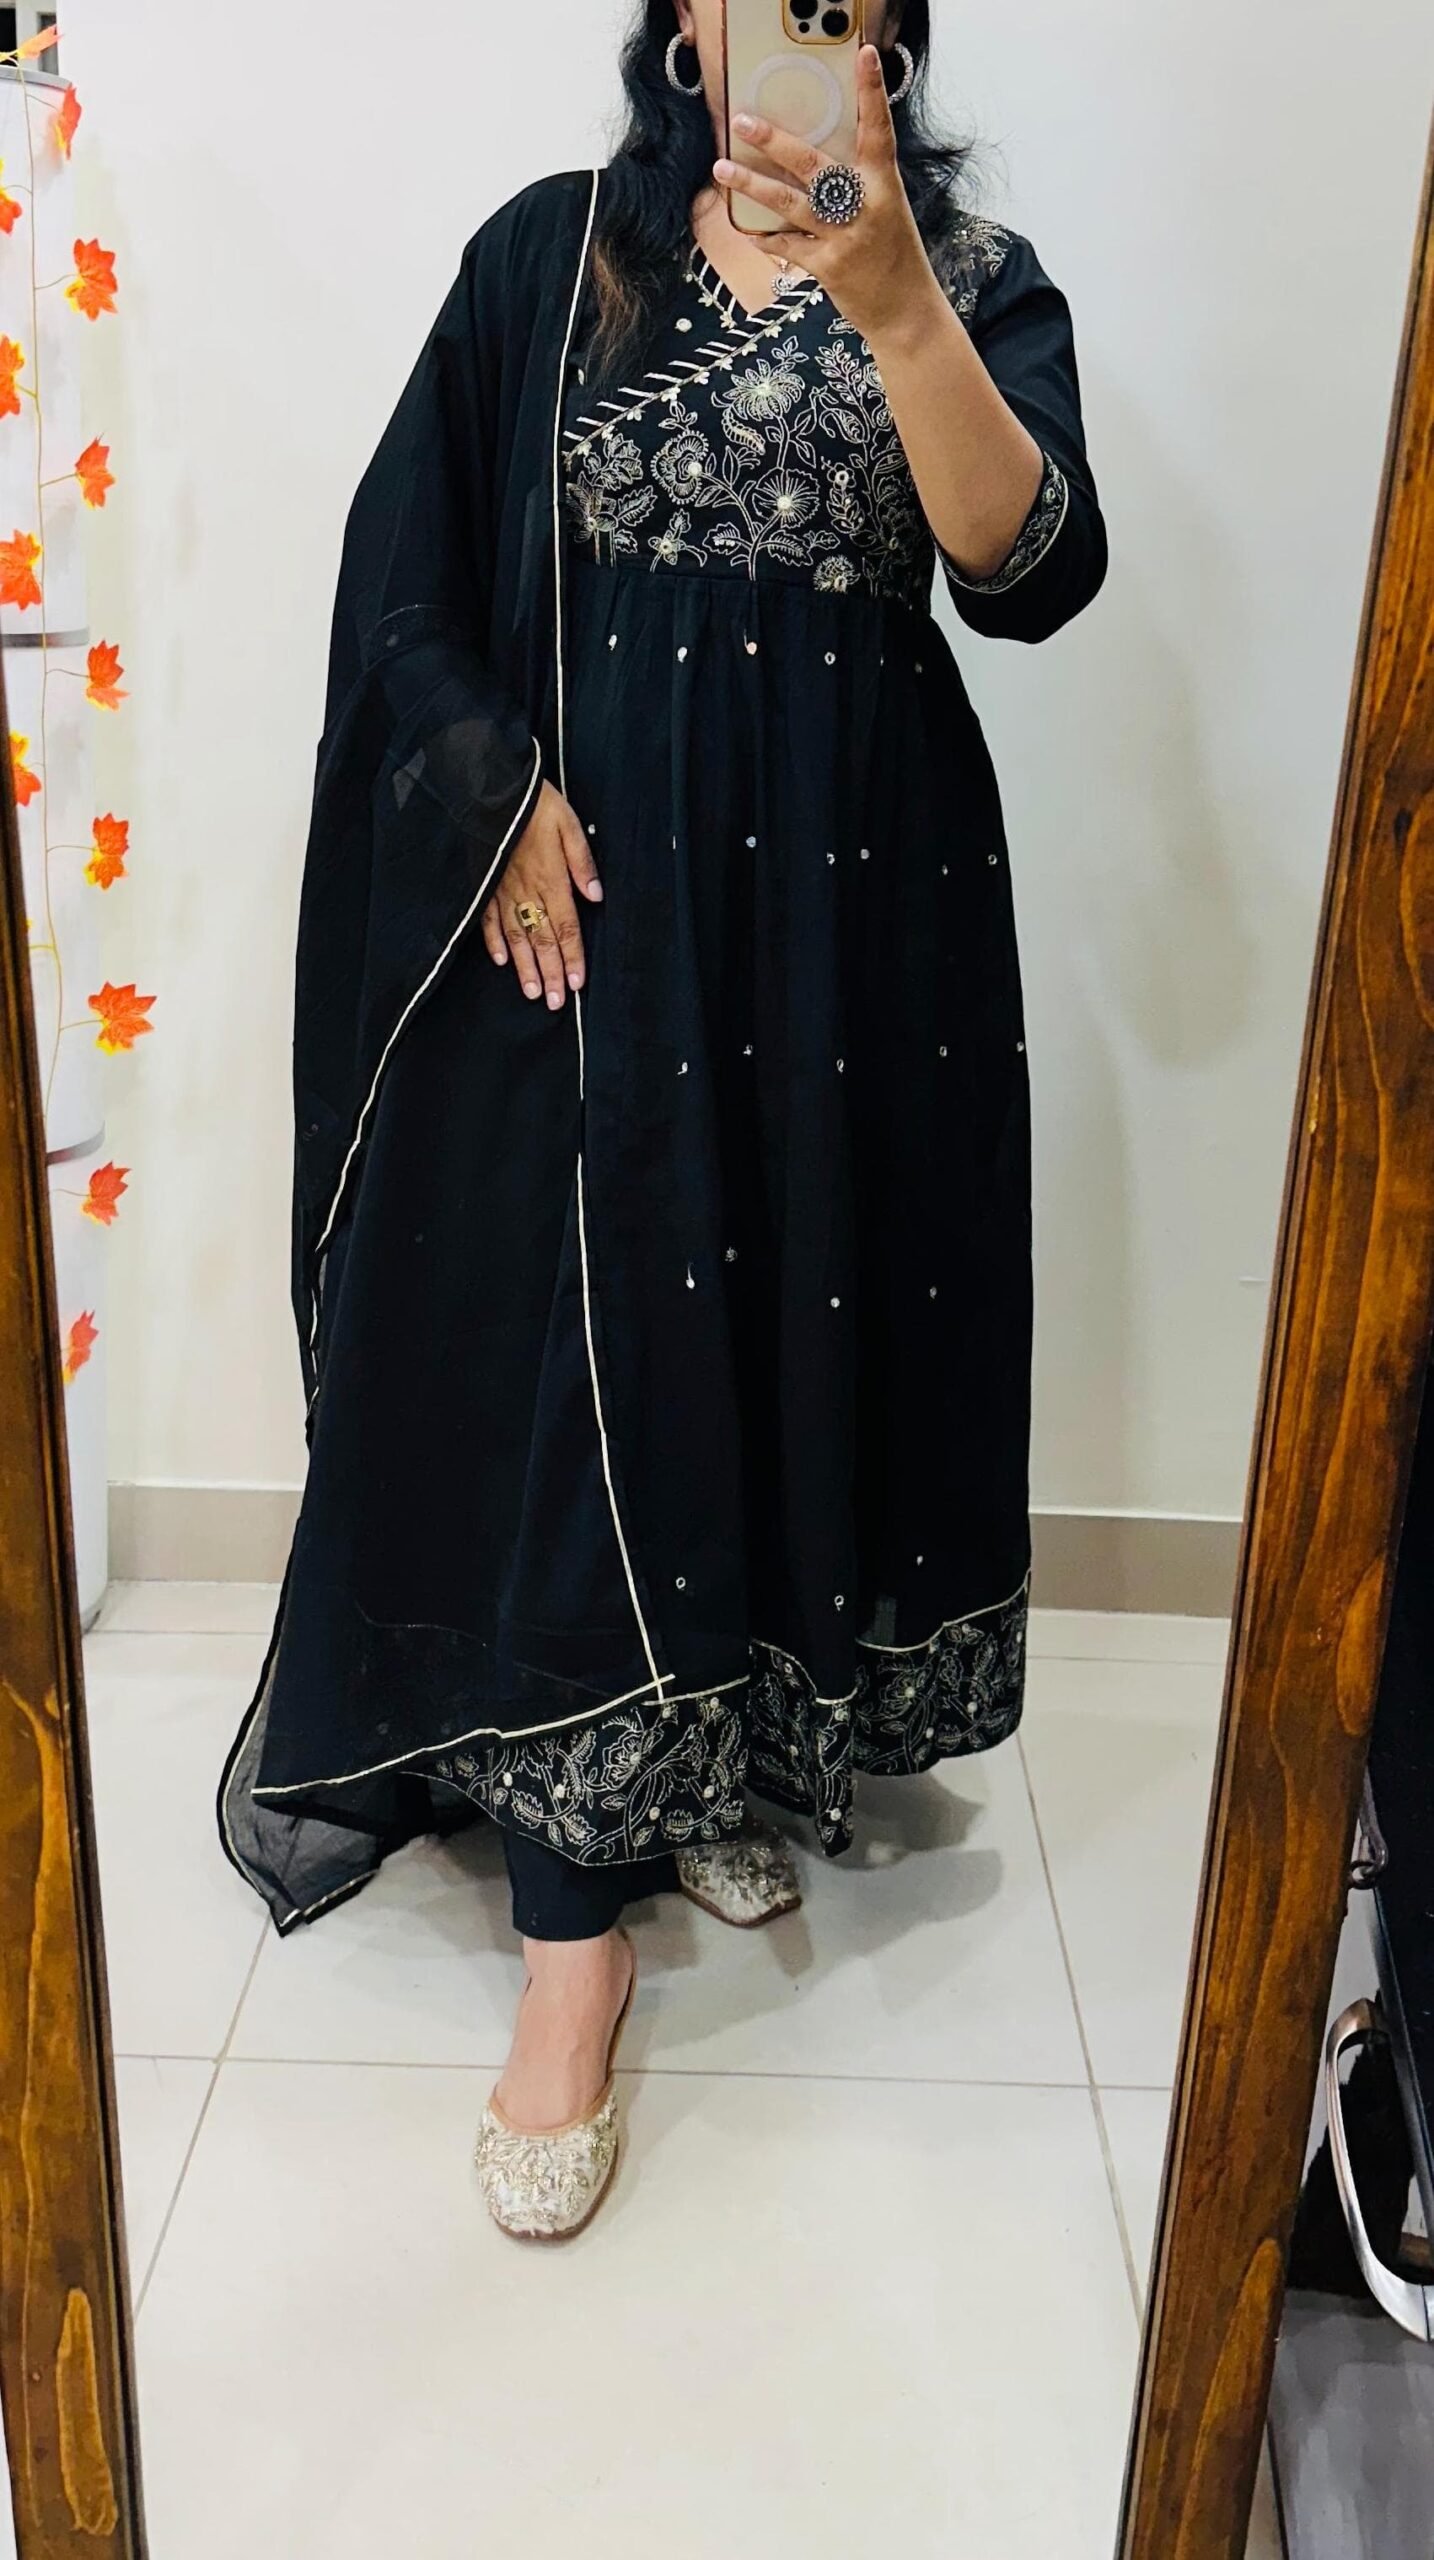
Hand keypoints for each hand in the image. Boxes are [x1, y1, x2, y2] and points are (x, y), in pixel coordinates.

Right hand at [481, 779, 601, 1008]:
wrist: (491, 787)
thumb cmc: (535, 803)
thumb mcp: (568, 823)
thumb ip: (582, 861)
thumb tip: (596, 896)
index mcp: (551, 878)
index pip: (566, 927)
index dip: (572, 957)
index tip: (576, 984)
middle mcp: (526, 891)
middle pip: (542, 940)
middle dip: (550, 973)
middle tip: (554, 1003)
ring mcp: (502, 891)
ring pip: (516, 937)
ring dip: (525, 967)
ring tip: (532, 992)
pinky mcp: (485, 885)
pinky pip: (489, 920)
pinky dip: (494, 942)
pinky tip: (501, 961)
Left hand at [713, 43, 935, 346]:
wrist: (905, 312)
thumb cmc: (895, 256)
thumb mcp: (887, 210)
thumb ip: (859, 184)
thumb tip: (816, 158)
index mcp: (884, 186)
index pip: (878, 132)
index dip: (872, 93)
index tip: (865, 57)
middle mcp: (865, 208)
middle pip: (814, 165)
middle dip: (775, 142)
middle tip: (743, 120)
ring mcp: (844, 239)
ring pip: (790, 203)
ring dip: (752, 185)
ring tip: (722, 169)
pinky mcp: (828, 268)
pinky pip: (788, 245)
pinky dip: (766, 237)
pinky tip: (745, 229)